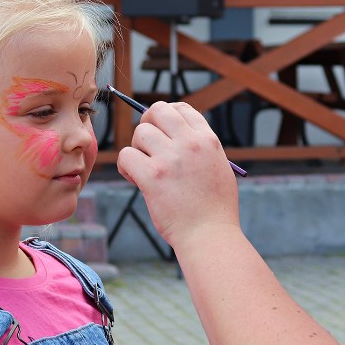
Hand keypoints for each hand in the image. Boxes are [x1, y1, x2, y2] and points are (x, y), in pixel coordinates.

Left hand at [116, 101, 240, 249]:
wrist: (210, 236)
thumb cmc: (214, 209)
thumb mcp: (218, 168)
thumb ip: (200, 149)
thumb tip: (174, 135)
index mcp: (208, 140)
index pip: (181, 109)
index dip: (166, 116)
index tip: (162, 132)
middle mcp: (190, 143)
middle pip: (157, 111)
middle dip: (147, 124)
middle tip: (146, 146)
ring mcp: (171, 159)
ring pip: (139, 133)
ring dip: (137, 149)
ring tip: (143, 169)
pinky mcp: (153, 177)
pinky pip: (126, 155)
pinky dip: (125, 167)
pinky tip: (135, 179)